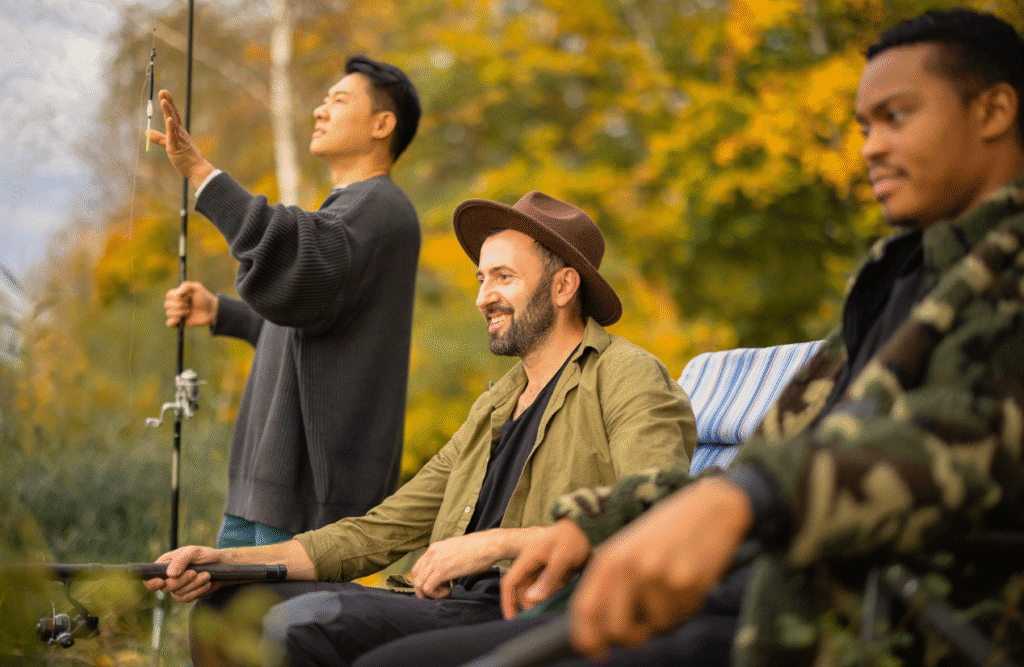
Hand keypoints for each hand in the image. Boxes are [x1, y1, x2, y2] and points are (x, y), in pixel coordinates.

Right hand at [143, 545, 223, 602]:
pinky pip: (186, 599)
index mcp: (165, 564)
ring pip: (177, 593)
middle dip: (180, 581)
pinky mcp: (186, 595)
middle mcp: (168, 577)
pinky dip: (197, 591)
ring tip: (206, 575)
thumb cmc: (206, 555)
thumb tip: (170, 574)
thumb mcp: (194, 552)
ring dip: (193, 585)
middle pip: (164, 587)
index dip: (151, 582)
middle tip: (194, 573)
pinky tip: (206, 583)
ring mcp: (177, 587)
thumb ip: (181, 560)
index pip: (149, 577)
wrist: (222, 566)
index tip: (161, 581)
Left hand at [148, 89, 214, 185]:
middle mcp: (180, 132)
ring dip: (168, 111)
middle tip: (163, 91)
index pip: (173, 114)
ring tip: (163, 101)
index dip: (169, 103)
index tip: (164, 93)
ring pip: (173, 122)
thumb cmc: (186, 158)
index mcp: (179, 132)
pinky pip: (173, 135)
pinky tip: (168, 118)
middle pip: (173, 114)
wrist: (197, 169)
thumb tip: (147, 132)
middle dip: (168, 102)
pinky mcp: (177, 146)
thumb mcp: (170, 145)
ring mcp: (179, 138)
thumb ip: (160, 138)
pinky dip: (171, 126)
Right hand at [165, 281, 217, 326]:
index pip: (168, 295)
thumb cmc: (204, 298)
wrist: (211, 310)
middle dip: (180, 305)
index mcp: (176, 295)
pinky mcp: (179, 322)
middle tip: (189, 305)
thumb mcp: (197, 287)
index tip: (188, 297)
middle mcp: (174, 304)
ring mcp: (176, 313)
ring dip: (181, 312)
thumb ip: (186, 285)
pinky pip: (169, 323)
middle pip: (167, 304)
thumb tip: (177, 293)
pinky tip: (180, 319)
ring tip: (189, 311)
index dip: (177, 297)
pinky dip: (173, 321)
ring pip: (169, 313)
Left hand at [411, 527, 547, 599]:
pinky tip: (449, 592)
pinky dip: (436, 594)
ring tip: (446, 592)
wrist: (489, 545)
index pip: (418, 567)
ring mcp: (435, 561)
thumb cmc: (479, 548)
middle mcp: (431, 553)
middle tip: (438, 593)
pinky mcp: (442, 571)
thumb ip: (447, 558)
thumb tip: (447, 570)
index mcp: (434, 547)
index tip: (437, 586)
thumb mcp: (457, 550)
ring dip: (430, 593)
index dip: (424, 580)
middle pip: (416, 576)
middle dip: (424, 589)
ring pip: (419, 584)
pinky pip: (428, 588)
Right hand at [501, 519, 590, 618]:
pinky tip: (561, 597)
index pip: (509, 582)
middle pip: (521, 588)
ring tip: (552, 609)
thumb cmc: (574, 537)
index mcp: (528, 557)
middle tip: (540, 617)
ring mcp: (542, 564)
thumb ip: (548, 579)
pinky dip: (551, 593)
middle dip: (527, 604)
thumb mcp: (562, 558)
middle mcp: (531, 561)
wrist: (588, 523)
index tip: (511, 619)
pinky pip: (546, 584)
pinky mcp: (552, 566)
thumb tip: (532, 599)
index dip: (508, 602)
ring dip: (540, 600)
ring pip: (534, 588)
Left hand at [567, 478, 753, 660]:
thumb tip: (604, 629)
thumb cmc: (668, 531)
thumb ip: (613, 582)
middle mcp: (628, 566)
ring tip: (675, 586)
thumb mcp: (630, 547)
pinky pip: (682, 614)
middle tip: (642, 632)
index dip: (586, 639)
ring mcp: (657, 574)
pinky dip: (686, 606)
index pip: (585, 608)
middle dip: (631, 638)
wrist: (710, 507)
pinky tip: (691, 579)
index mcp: (609, 557)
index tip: (596, 654)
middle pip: (616, 628)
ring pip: (656, 624)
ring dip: (667, 615)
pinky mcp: (685, 582)